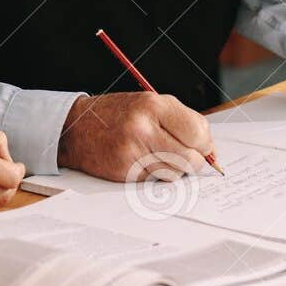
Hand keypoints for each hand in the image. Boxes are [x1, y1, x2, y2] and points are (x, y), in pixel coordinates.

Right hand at [57, 92, 214, 181]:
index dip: (205, 144)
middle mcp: (144, 127)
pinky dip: (153, 175)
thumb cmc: (118, 115)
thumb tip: (209, 149)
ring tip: (158, 156)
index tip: (203, 148)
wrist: (76, 128)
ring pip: (175, 173)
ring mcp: (133, 151)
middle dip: (193, 162)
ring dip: (173, 170)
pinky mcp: (125, 171)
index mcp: (154, 105)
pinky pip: (155, 180)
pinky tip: (141, 161)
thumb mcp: (148, 105)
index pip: (198, 132)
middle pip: (191, 158)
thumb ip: (180, 121)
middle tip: (185, 157)